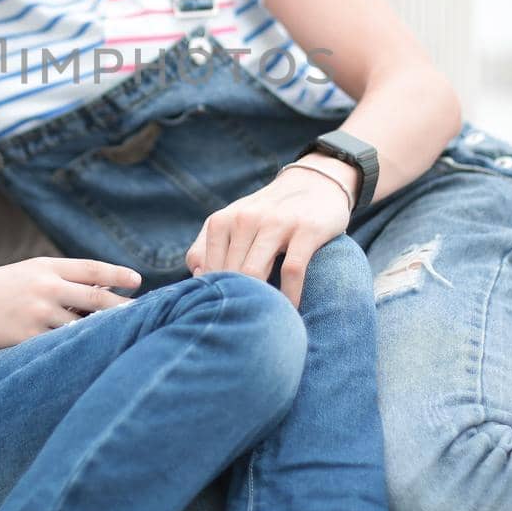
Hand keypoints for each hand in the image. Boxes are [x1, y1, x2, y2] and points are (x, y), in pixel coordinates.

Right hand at [0, 257, 141, 352]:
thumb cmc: (1, 290)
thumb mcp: (29, 273)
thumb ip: (62, 278)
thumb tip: (102, 288)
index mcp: (46, 267)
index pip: (91, 269)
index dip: (117, 274)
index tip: (138, 281)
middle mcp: (46, 288)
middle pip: (96, 298)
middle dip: (122, 306)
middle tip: (144, 312)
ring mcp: (39, 314)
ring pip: (83, 325)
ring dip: (103, 329)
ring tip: (124, 334)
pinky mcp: (31, 338)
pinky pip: (63, 344)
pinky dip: (79, 345)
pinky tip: (92, 349)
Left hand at [183, 156, 353, 306]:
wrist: (315, 183)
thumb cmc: (267, 214)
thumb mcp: (233, 223)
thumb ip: (207, 247)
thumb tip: (196, 279)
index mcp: (222, 221)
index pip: (206, 271)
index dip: (213, 298)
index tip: (222, 316)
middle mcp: (245, 219)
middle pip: (229, 275)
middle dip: (234, 303)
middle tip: (241, 326)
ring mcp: (276, 223)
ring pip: (254, 272)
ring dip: (259, 302)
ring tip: (264, 321)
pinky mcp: (306, 229)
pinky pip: (292, 271)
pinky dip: (290, 296)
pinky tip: (291, 310)